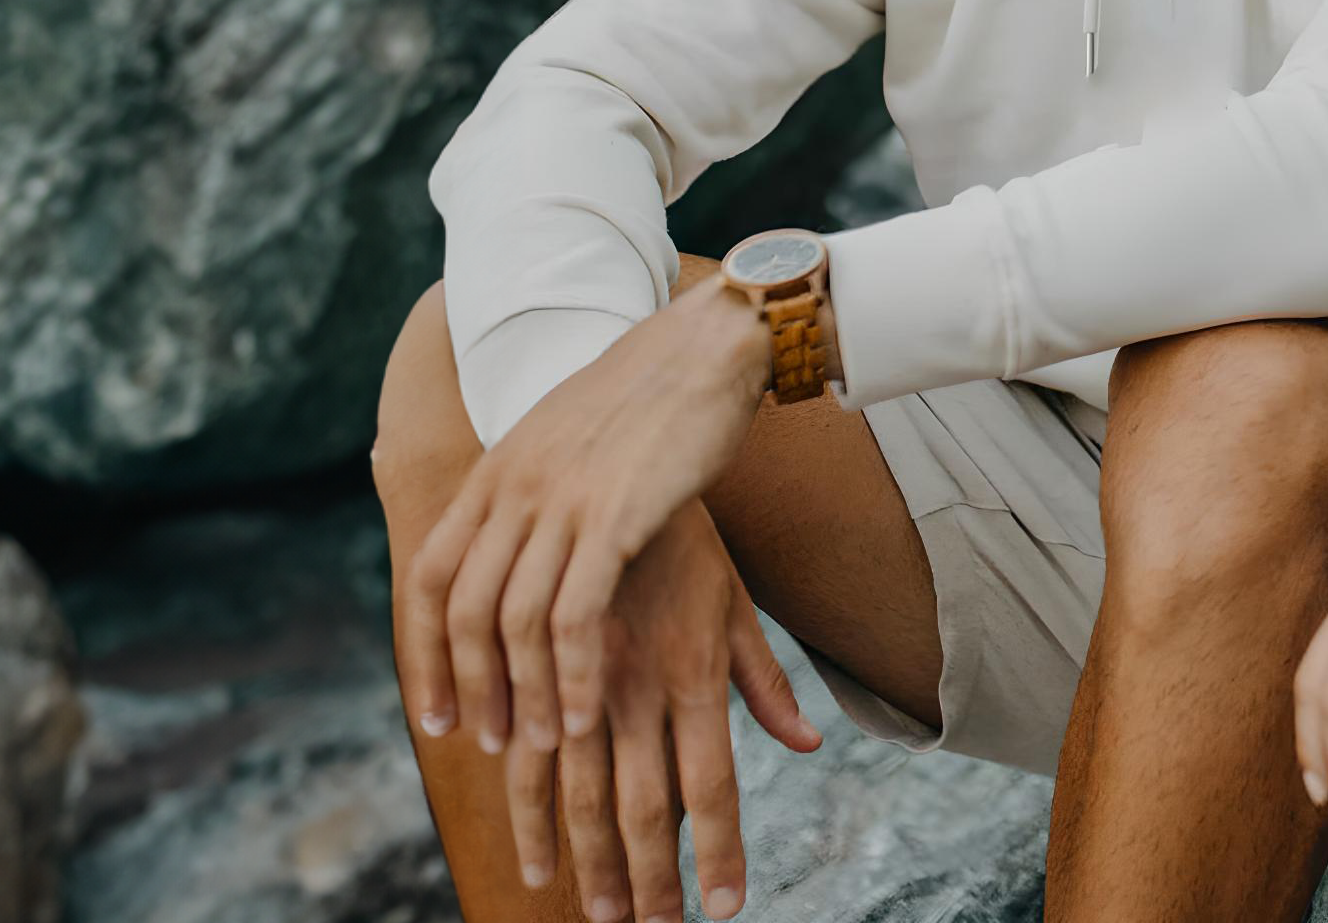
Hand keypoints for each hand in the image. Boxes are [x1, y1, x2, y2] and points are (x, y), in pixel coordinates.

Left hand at [399, 270, 770, 760]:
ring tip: (542, 743)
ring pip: (513, 623)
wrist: (705, 347)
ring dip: (524, 695)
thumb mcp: (565, 443)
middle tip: (487, 742)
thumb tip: (518, 546)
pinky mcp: (614, 517)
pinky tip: (585, 716)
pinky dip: (573, 677)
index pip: (430, 577)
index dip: (426, 654)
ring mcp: (560, 502)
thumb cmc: (650, 401)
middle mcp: (514, 489)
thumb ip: (532, 494)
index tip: (438, 713)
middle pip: (463, 610)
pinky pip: (574, 617)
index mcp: (496, 474)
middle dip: (469, 687)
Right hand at [505, 504, 821, 921]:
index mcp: (693, 671)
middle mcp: (636, 683)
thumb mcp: (732, 601)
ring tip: (595, 915)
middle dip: (649, 880)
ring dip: (586, 861)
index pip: (714, 785)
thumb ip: (763, 679)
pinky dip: (526, 810)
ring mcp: (578, 674)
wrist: (607, 451)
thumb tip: (807, 743)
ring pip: (578, 793)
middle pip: (645, 806)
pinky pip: (521, 748)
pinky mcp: (529, 660)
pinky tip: (534, 855)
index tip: (724, 911)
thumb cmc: (682, 535)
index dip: (720, 853)